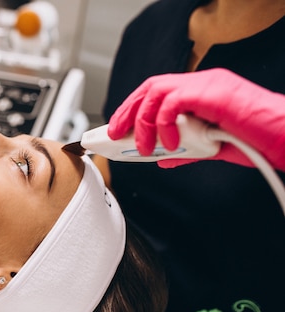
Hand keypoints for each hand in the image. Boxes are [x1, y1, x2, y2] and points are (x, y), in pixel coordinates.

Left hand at [107, 68, 284, 169]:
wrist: (283, 138)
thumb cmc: (255, 140)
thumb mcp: (211, 148)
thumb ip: (186, 150)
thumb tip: (161, 159)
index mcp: (199, 92)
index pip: (155, 92)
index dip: (132, 109)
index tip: (116, 130)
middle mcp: (201, 83)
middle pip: (149, 88)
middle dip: (127, 112)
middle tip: (113, 135)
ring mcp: (207, 84)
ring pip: (156, 92)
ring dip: (142, 122)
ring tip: (142, 146)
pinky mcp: (213, 93)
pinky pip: (174, 101)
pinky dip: (164, 124)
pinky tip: (171, 144)